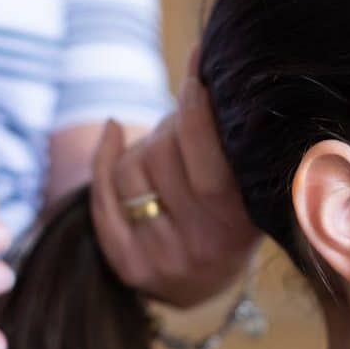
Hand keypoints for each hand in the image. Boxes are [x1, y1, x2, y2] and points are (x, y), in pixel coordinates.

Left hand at [90, 49, 261, 307]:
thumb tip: (198, 67)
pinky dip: (104, 158)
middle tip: (189, 122)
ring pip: (129, 171)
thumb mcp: (247, 182)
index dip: (196, 111)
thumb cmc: (235, 210)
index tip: (196, 73)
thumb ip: (227, 138)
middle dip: (171, 128)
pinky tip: (114, 131)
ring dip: (144, 148)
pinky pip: (102, 197)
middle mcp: (200, 248)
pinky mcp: (128, 265)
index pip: (208, 158)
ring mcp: (160, 260)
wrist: (210, 281)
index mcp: (239, 224)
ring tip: (170, 153)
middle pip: (161, 156)